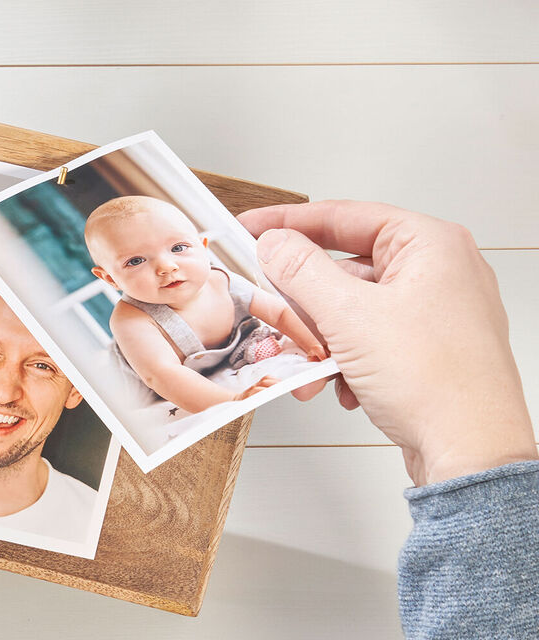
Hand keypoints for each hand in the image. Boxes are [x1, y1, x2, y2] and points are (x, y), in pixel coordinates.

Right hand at [240, 200, 535, 484]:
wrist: (470, 455)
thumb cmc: (437, 383)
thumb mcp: (349, 316)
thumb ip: (301, 271)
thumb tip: (274, 243)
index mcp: (430, 245)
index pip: (344, 216)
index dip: (288, 222)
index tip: (249, 229)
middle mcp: (437, 272)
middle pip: (343, 269)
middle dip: (302, 303)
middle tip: (271, 312)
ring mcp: (434, 312)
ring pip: (350, 310)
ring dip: (318, 340)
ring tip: (305, 366)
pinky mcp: (425, 350)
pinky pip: (366, 340)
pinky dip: (342, 360)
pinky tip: (336, 385)